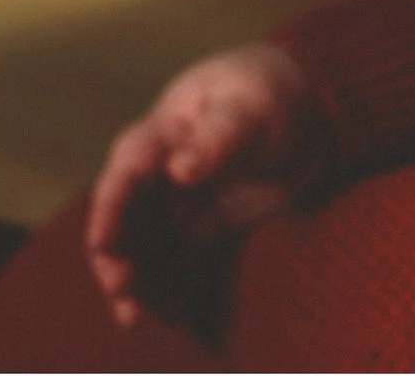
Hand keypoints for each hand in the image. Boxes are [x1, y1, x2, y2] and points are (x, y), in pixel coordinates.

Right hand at [85, 42, 325, 330]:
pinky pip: (177, 263)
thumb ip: (218, 139)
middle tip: (124, 292)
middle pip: (125, 218)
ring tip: (139, 318)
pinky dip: (170, 288)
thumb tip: (179, 170)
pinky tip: (175, 315)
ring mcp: (180, 203)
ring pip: (144, 247)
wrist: (311, 113)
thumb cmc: (272, 96)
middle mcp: (161, 173)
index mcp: (163, 133)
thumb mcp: (250, 109)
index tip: (103, 243)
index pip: (126, 172)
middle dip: (117, 256)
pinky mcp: (203, 229)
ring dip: (138, 282)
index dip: (110, 209)